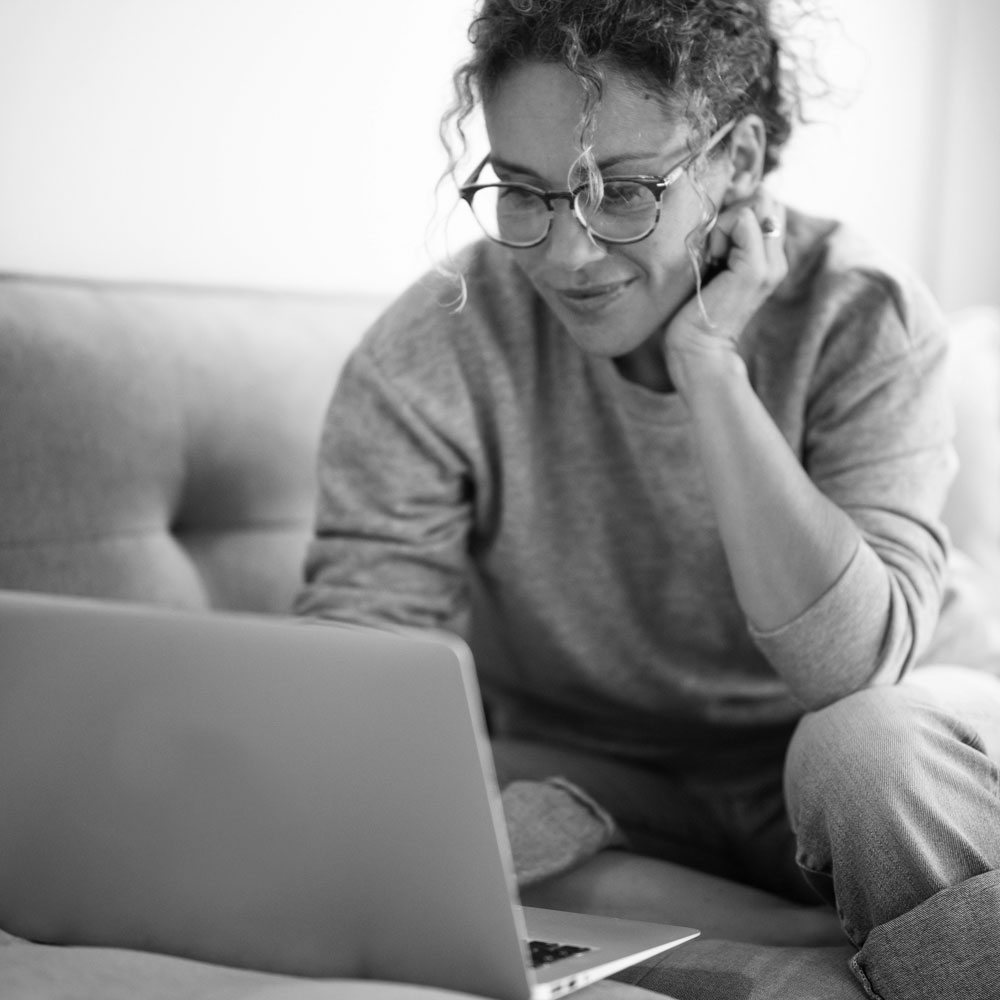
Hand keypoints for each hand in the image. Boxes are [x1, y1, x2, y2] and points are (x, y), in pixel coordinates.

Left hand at [664, 189, 787, 395]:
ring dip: (724, 222)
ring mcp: (771, 264)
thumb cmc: (694, 305)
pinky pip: (743, 219)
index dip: (739, 206)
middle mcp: (777, 258)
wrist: (697, 346)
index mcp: (769, 256)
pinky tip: (711, 259)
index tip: (716, 237)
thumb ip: (726, 231)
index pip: (766, 203)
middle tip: (713, 247)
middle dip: (733, 210)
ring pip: (755, 204)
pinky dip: (720, 231)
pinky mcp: (756, 268)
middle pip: (765, 199)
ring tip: (712, 256)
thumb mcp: (713, 259)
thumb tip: (733, 188)